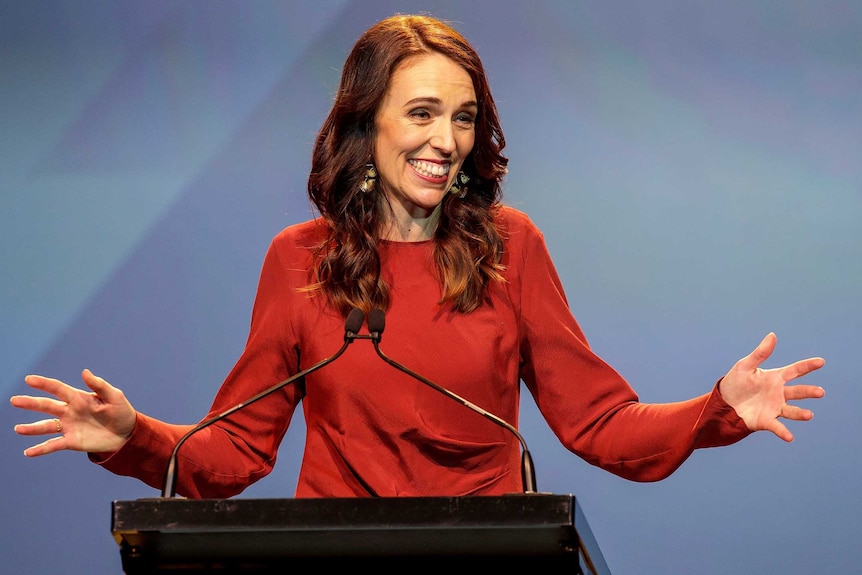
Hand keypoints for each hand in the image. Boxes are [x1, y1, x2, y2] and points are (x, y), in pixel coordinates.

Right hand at [10, 369, 135, 455]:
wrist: (127, 434)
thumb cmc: (121, 412)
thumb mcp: (114, 396)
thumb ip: (99, 385)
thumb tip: (84, 372)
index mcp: (78, 398)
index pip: (58, 389)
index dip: (44, 383)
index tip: (29, 379)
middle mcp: (70, 411)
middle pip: (47, 406)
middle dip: (31, 403)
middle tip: (14, 400)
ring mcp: (69, 426)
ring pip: (46, 426)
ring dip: (32, 428)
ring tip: (18, 429)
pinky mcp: (71, 441)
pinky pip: (53, 445)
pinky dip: (41, 449)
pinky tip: (28, 452)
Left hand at [719, 333, 824, 441]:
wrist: (723, 402)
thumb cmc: (735, 382)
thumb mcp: (745, 366)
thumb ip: (760, 353)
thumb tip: (773, 336)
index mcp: (775, 378)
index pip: (795, 370)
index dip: (808, 366)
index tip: (821, 361)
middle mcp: (779, 393)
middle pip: (798, 392)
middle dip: (809, 391)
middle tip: (820, 392)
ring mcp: (774, 408)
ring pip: (791, 411)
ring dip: (800, 413)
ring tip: (809, 414)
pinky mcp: (766, 421)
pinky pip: (777, 427)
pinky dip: (783, 432)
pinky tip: (789, 437)